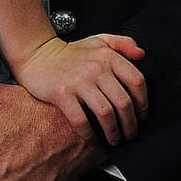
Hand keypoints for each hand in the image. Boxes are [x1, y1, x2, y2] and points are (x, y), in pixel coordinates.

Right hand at [11, 33, 146, 144]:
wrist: (38, 55)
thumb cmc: (72, 52)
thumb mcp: (100, 40)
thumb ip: (123, 43)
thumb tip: (142, 54)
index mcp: (109, 57)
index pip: (136, 81)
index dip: (142, 102)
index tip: (142, 116)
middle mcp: (96, 68)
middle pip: (123, 102)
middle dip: (130, 124)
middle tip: (131, 135)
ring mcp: (79, 82)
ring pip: (105, 113)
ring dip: (114, 132)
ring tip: (115, 140)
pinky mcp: (61, 94)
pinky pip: (80, 120)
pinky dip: (89, 133)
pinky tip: (93, 138)